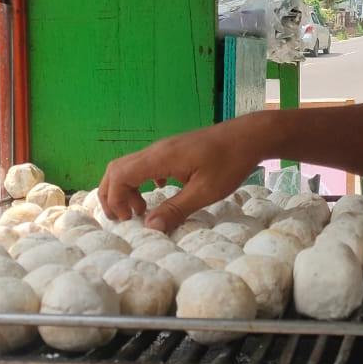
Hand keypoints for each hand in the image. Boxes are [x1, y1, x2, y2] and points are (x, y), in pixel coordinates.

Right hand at [99, 118, 265, 232]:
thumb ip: (176, 209)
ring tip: (140, 210)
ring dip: (127, 188)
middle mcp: (157, 151)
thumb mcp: (205, 191)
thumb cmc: (230, 162)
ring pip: (130, 166)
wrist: (249, 136)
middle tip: (124, 218)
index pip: (120, 175)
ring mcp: (165, 149)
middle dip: (112, 194)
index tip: (127, 219)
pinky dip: (141, 181)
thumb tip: (150, 227)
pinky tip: (158, 193)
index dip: (115, 199)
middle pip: (117, 169)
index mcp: (160, 158)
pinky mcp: (174, 151)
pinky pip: (146, 164)